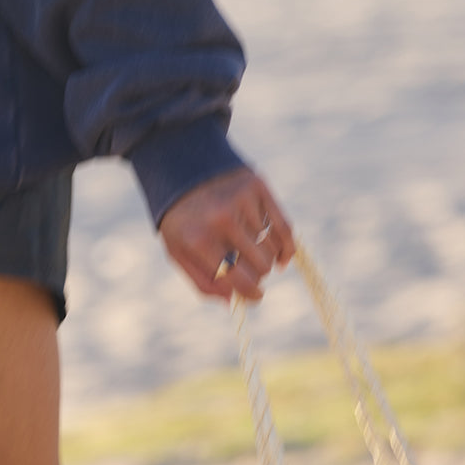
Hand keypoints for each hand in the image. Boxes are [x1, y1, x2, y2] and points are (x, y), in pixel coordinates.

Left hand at [158, 166, 294, 302]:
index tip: (256, 296)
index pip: (238, 280)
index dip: (251, 295)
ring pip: (273, 249)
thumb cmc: (180, 215)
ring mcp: (242, 200)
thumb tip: (233, 301)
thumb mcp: (177, 251)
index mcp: (198, 239)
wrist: (181, 163)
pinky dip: (287, 246)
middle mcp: (222, 219)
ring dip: (269, 259)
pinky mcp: (257, 186)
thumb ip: (203, 282)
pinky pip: (284, 227)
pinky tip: (282, 256)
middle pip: (260, 267)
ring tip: (257, 257)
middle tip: (250, 271)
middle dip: (258, 275)